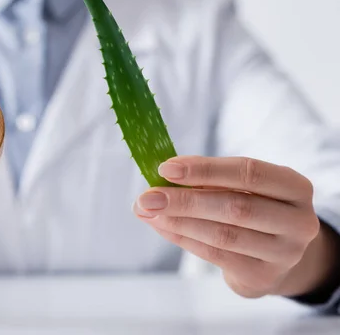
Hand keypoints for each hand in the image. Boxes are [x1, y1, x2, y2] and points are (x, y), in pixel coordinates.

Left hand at [134, 156, 336, 297]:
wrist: (275, 256)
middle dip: (185, 200)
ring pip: (223, 235)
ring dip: (178, 222)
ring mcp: (284, 253)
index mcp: (294, 186)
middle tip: (147, 197)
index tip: (166, 168)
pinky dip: (183, 239)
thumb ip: (206, 180)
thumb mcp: (241, 188)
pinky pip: (215, 255)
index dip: (205, 169)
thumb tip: (159, 178)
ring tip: (148, 212)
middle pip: (236, 207)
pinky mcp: (263, 276)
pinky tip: (161, 227)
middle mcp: (298, 221)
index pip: (248, 172)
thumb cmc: (252, 208)